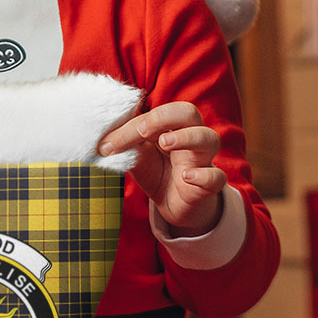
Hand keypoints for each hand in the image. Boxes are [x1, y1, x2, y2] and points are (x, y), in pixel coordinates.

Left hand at [98, 101, 225, 235]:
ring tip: (165, 143)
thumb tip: (101, 141)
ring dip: (187, 137)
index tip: (108, 145)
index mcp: (171, 126)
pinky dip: (204, 175)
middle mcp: (190, 137)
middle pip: (189, 112)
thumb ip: (125, 146)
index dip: (132, 126)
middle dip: (165, 117)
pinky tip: (186, 176)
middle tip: (142, 131)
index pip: (156, 114)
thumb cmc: (157, 172)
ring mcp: (202, 160)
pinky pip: (216, 176)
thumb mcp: (137, 157)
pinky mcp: (209, 185)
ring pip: (209, 138)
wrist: (174, 205)